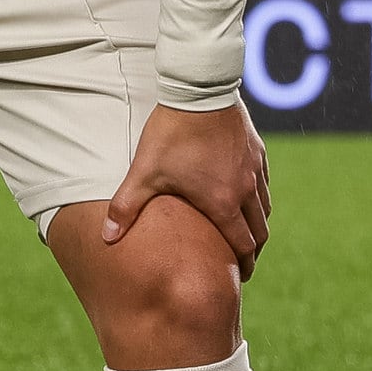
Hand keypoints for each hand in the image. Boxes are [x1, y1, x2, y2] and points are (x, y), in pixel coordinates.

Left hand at [104, 100, 270, 276]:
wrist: (199, 94)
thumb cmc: (171, 136)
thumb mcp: (144, 173)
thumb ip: (126, 208)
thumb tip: (106, 238)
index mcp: (224, 203)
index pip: (242, 245)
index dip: (242, 264)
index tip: (239, 276)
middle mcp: (247, 190)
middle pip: (260, 231)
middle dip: (253, 250)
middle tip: (245, 263)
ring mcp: (256, 170)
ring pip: (265, 208)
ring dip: (257, 224)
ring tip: (246, 234)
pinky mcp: (258, 151)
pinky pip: (265, 183)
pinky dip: (259, 198)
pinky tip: (247, 196)